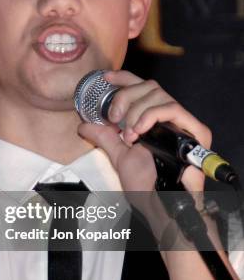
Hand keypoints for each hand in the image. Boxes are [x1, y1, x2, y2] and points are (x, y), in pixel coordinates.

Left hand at [77, 70, 211, 192]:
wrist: (159, 200)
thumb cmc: (143, 183)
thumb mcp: (118, 156)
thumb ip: (104, 137)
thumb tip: (83, 126)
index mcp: (151, 120)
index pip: (141, 87)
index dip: (124, 78)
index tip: (106, 78)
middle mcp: (168, 118)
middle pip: (148, 85)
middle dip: (125, 98)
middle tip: (114, 119)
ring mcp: (182, 123)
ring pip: (158, 93)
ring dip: (137, 112)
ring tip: (130, 134)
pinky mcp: (196, 130)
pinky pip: (172, 107)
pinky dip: (151, 115)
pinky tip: (141, 130)